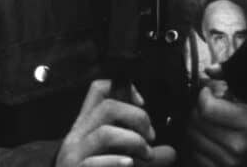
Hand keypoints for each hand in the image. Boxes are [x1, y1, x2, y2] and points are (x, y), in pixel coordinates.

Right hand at [56, 78, 176, 166]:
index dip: (124, 88)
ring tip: (147, 155)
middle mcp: (77, 135)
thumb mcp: (117, 159)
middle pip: (108, 107)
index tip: (143, 103)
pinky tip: (129, 165)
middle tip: (150, 137)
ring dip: (133, 142)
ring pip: (105, 133)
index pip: (98, 89)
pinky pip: (95, 162)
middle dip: (136, 117)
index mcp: (86, 125)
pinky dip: (116, 162)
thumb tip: (171, 151)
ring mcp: (74, 155)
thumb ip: (141, 153)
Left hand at [184, 79, 246, 166]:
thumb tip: (209, 70)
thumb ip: (232, 76)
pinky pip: (196, 156)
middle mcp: (243, 146)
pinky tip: (206, 134)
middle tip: (205, 104)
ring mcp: (234, 163)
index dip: (203, 95)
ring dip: (194, 126)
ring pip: (193, 139)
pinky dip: (196, 144)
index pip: (207, 108)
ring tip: (205, 118)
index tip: (209, 91)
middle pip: (197, 123)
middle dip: (196, 109)